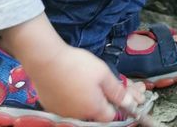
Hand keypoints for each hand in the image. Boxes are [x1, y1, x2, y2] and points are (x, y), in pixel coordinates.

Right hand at [26, 42, 144, 121]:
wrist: (45, 60)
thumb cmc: (77, 65)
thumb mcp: (103, 74)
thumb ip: (117, 91)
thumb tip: (130, 103)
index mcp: (94, 109)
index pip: (110, 115)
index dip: (114, 103)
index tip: (110, 90)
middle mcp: (78, 116)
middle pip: (94, 113)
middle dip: (98, 100)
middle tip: (94, 81)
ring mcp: (62, 113)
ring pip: (79, 109)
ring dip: (83, 99)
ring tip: (79, 79)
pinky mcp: (50, 107)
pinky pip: (65, 105)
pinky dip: (68, 97)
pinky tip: (66, 82)